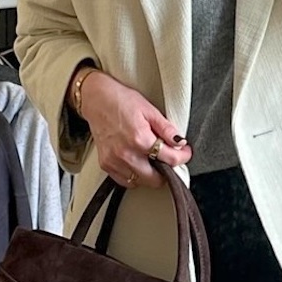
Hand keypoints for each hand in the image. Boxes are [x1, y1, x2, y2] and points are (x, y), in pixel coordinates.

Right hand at [76, 68, 190, 188]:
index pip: (170, 159)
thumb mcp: (150, 110)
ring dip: (151, 174)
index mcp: (140, 139)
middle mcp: (126, 154)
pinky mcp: (105, 164)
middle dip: (168, 170)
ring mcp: (114, 161)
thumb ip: (167, 129)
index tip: (185, 153)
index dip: (183, 157)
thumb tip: (180, 142)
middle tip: (171, 158)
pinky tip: (139, 163)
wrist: (97, 100)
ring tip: (154, 159)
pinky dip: (135, 176)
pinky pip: (125, 181)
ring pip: (141, 182)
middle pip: (156, 178)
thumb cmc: (121, 101)